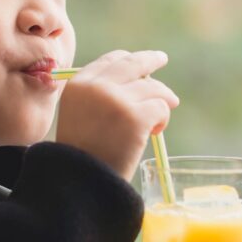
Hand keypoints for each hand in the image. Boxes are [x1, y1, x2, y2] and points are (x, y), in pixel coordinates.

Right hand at [56, 50, 178, 179]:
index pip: (110, 60)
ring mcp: (116, 100)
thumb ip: (98, 95)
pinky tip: (154, 133)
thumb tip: (139, 79)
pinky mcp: (135, 117)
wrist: (81, 183)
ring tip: (158, 120)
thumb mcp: (79, 115)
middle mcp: (96, 87)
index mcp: (78, 85)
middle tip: (162, 58)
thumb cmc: (83, 154)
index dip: (127, 60)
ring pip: (153, 87)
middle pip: (133, 63)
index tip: (139, 65)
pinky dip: (162, 120)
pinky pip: (161, 107)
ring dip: (161, 101)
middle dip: (151, 59)